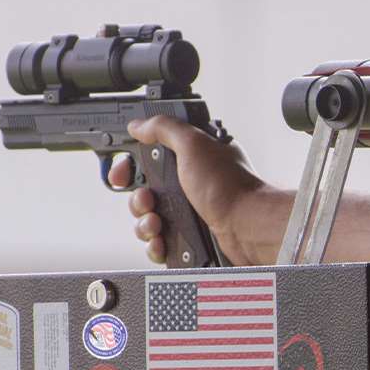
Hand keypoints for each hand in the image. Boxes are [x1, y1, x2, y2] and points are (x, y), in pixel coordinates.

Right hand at [111, 116, 269, 264]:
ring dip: (144, 223)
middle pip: (142, 192)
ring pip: (147, 220)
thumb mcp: (194, 144)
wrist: (248, 228)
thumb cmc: (228, 187)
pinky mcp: (190, 238)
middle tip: (148, 201)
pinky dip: (156, 245)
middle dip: (137, 199)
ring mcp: (189, 213)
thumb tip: (139, 124)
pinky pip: (159, 243)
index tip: (121, 175)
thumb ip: (164, 129)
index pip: (147, 159)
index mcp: (189, 159)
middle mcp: (188, 185)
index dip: (129, 167)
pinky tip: (162, 242)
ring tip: (157, 224)